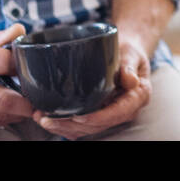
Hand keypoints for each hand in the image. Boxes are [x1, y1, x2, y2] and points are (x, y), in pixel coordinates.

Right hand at [0, 23, 36, 127]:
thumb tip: (22, 30)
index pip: (3, 62)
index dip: (21, 63)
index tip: (32, 65)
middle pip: (2, 99)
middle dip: (25, 103)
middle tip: (40, 101)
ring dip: (17, 113)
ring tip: (30, 107)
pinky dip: (3, 119)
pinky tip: (13, 113)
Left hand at [33, 36, 151, 139]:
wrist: (127, 54)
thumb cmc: (129, 52)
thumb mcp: (132, 53)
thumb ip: (129, 65)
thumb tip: (131, 80)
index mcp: (137, 97)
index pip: (117, 113)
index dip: (97, 118)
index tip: (77, 117)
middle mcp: (126, 110)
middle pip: (98, 125)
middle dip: (71, 126)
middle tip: (47, 120)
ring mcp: (112, 113)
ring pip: (88, 128)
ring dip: (64, 127)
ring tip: (42, 119)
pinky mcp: (100, 113)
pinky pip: (83, 126)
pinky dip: (66, 126)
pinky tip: (49, 120)